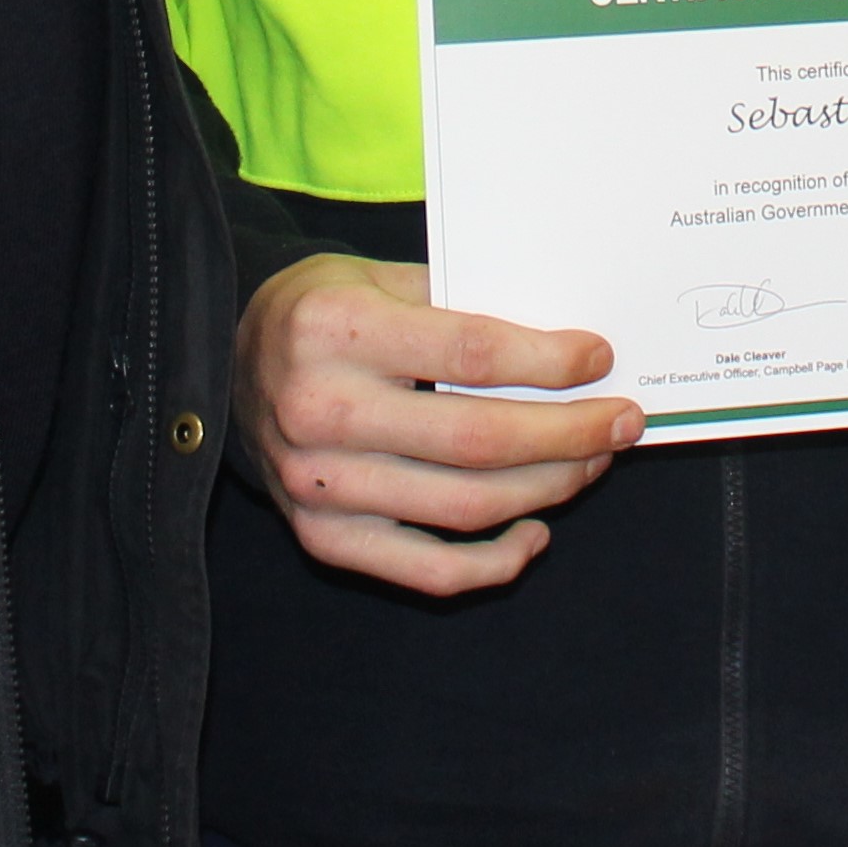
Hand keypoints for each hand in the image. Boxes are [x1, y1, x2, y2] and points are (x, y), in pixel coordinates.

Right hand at [234, 255, 639, 595]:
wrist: (225, 361)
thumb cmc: (321, 312)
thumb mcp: (379, 277)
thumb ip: (459, 304)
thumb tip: (566, 344)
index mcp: (335, 331)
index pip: (471, 354)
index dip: (549, 362)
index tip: (600, 358)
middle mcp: (321, 412)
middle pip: (478, 441)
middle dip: (569, 433)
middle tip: (622, 420)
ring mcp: (319, 486)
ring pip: (465, 508)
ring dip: (546, 489)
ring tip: (590, 461)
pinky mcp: (322, 537)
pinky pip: (428, 569)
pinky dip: (494, 560)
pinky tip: (535, 529)